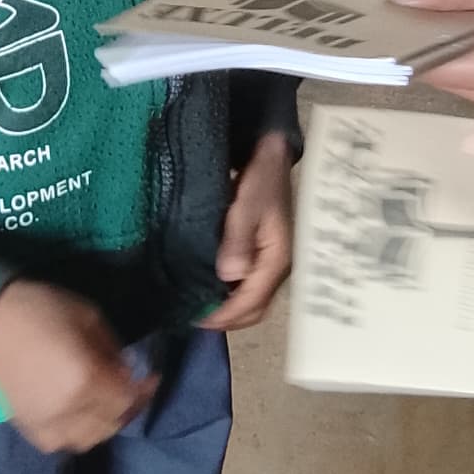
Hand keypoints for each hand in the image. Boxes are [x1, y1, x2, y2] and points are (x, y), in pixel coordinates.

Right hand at [0, 279, 153, 452]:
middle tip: (133, 387)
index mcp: (85, 380)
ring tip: (108, 401)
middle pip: (112, 423)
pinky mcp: (28, 430)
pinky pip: (62, 443)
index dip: (145, 390)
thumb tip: (127, 372)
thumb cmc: (42, 309)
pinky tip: (80, 412)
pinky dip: (78, 432)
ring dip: (105, 422)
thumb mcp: (90, 317)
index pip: (127, 400)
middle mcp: (68, 411)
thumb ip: (113, 350)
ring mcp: (46, 425)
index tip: (153, 376)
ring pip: (89, 439)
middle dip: (128, 406)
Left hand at [199, 131, 293, 330]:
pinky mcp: (265, 254)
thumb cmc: (261, 179)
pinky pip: (249, 284)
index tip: (196, 319)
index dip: (225, 315)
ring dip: (229, 308)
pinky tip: (212, 288)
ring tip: (200, 306)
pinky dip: (231, 293)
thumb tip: (229, 276)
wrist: (273, 154)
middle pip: (255, 308)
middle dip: (227, 318)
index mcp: (278, 259)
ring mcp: (273, 261)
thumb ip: (238, 239)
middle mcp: (279, 267)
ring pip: (253, 298)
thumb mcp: (246, 204)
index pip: (252, 302)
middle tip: (194, 317)